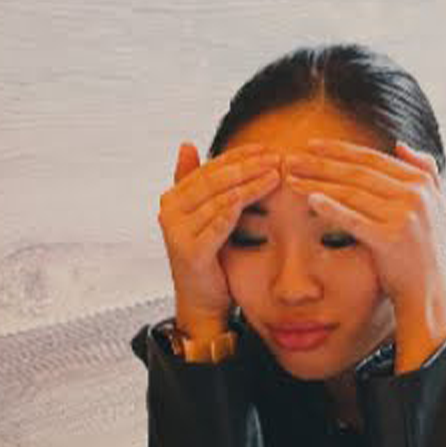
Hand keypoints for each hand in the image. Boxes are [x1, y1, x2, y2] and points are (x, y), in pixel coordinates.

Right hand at [157, 141, 280, 338]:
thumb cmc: (209, 259)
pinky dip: (235, 210)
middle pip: (214, 180)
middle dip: (247, 166)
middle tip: (275, 157)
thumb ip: (199, 184)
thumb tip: (187, 144)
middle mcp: (170, 212)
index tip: (267, 148)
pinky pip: (217, 225)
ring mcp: (177, 232)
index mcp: (173, 198)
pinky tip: (255, 199)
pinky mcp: (190, 252)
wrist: (201, 302)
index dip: (238, 156)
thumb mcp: (205, 216)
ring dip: (249, 185)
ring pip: (218, 199)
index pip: (210, 168)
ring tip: (275, 175)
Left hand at [283, 139, 445, 372]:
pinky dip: (330, 207)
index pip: (373, 159)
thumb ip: (425, 172)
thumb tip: (399, 144)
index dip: (340, 150)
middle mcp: (415, 196)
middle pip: (358, 173)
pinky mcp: (390, 239)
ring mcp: (403, 217)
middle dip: (321, 164)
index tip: (313, 146)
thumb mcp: (435, 206)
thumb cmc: (422, 251)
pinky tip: (309, 199)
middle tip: (292, 159)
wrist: (427, 292)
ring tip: (291, 178)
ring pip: (351, 193)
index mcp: (421, 183)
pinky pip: (353, 218)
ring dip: (318, 183)